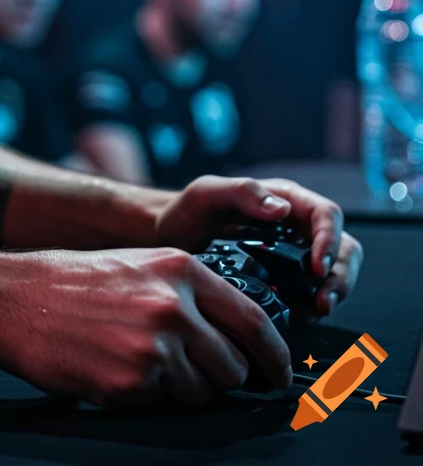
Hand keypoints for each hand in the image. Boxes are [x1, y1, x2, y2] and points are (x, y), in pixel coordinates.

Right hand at [0, 244, 291, 407]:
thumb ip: (190, 293)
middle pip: (233, 366)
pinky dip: (143, 395)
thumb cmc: (76, 282)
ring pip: (201, 392)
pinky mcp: (132, 382)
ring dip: (179, 388)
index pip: (253, 321)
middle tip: (191, 372)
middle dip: (219, 377)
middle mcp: (174, 305)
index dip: (273, 356)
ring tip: (137, 360)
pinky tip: (113, 368)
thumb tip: (237, 336)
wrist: (17, 298)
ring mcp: (154, 345)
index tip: (277, 374)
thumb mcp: (141, 265)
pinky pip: (160, 404)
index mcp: (182, 270)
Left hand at [153, 174, 363, 315]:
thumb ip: (242, 192)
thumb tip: (281, 208)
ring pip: (334, 273)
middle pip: (342, 247)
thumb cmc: (186, 211)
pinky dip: (312, 307)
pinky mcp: (285, 282)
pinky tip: (298, 316)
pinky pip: (311, 294)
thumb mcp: (207, 193)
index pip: (326, 215)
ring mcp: (292, 256)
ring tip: (317, 310)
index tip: (319, 266)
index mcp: (284, 199)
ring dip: (333, 292)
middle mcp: (295, 226)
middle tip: (324, 299)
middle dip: (341, 274)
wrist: (167, 240)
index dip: (330, 240)